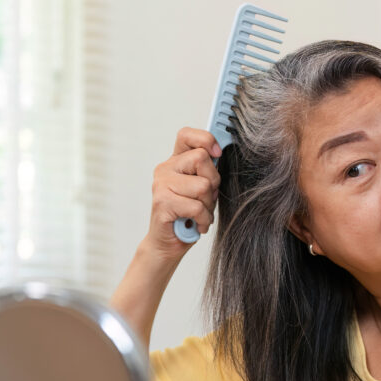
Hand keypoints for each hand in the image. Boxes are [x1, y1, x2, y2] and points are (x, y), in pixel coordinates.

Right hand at [145, 127, 222, 258]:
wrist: (168, 245)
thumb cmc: (188, 217)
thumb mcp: (203, 190)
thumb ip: (207, 171)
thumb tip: (219, 153)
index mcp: (176, 162)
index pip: (187, 135)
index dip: (206, 139)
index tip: (217, 154)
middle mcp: (166, 169)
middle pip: (201, 158)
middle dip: (213, 182)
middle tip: (205, 199)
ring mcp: (161, 184)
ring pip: (203, 185)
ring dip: (208, 205)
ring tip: (198, 214)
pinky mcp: (162, 202)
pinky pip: (196, 206)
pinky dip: (202, 219)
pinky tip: (196, 224)